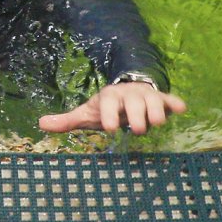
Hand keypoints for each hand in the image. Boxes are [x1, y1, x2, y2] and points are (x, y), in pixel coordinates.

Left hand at [38, 83, 185, 134]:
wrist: (127, 91)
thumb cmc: (106, 108)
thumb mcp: (87, 113)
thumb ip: (67, 120)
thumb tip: (40, 124)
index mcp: (109, 97)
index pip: (108, 104)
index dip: (109, 115)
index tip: (109, 128)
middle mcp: (128, 94)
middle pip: (133, 102)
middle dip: (136, 115)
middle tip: (137, 130)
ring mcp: (146, 96)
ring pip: (153, 101)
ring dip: (156, 111)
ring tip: (156, 123)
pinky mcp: (161, 99)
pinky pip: (170, 99)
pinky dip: (175, 103)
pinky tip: (181, 109)